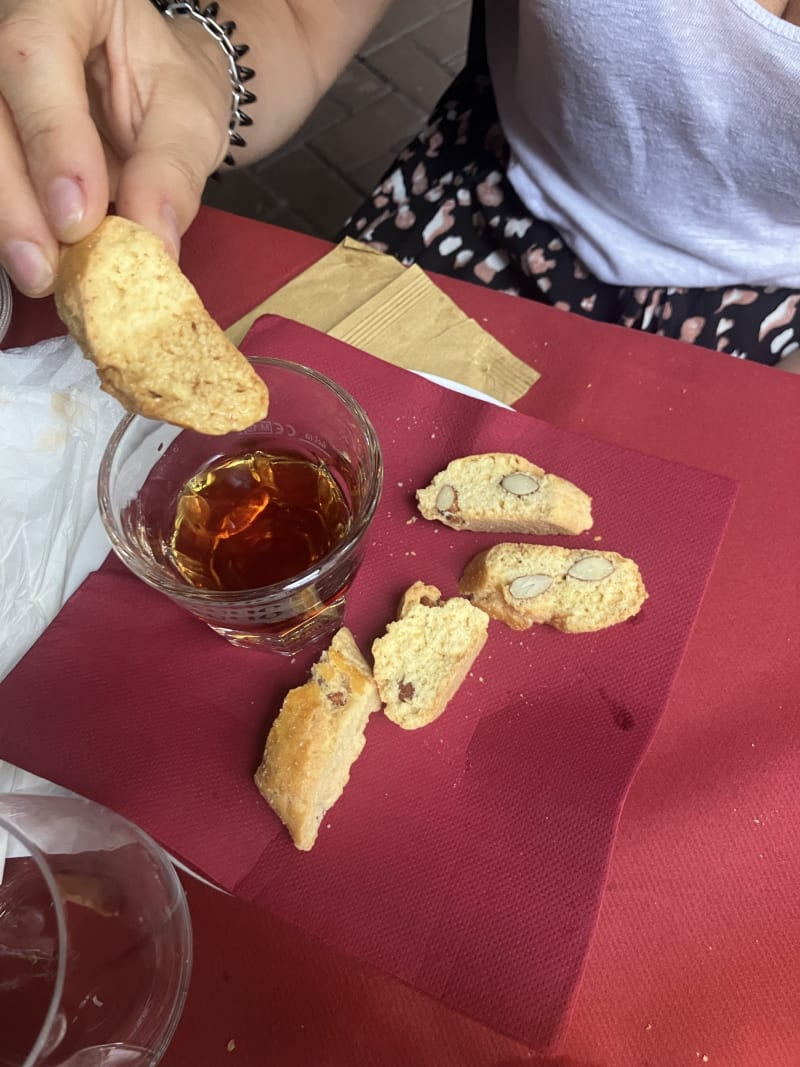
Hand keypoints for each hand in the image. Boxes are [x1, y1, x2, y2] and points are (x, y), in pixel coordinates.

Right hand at [0, 0, 231, 296]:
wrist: (150, 84)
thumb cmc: (169, 86)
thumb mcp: (189, 118)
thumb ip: (169, 171)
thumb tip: (153, 240)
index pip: (34, 57)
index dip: (51, 139)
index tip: (77, 215)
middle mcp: (6, 26)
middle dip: (14, 198)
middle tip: (43, 268)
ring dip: (5, 218)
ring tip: (39, 275)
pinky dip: (10, 220)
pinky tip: (33, 259)